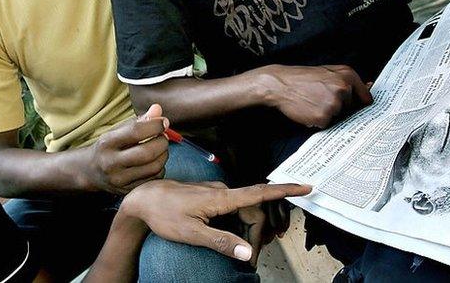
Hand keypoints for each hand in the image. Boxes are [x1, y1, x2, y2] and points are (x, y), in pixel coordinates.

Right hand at [84, 104, 169, 194]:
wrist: (90, 171)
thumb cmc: (109, 146)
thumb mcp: (118, 130)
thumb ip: (140, 120)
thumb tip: (158, 110)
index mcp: (107, 143)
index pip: (136, 131)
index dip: (155, 125)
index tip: (163, 122)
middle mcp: (111, 163)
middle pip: (147, 153)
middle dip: (162, 142)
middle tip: (163, 137)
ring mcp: (119, 180)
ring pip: (154, 167)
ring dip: (164, 155)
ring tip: (160, 148)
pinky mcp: (127, 191)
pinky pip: (154, 179)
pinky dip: (160, 168)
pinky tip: (155, 161)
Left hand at [118, 180, 311, 262]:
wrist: (143, 199)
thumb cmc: (164, 215)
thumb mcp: (191, 233)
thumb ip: (221, 242)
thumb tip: (248, 252)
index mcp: (221, 198)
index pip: (260, 193)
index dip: (285, 190)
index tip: (306, 187)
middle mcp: (222, 192)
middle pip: (254, 212)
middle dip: (258, 236)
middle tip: (249, 262)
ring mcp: (216, 194)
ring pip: (244, 213)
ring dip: (247, 233)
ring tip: (240, 255)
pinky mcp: (210, 198)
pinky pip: (233, 211)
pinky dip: (237, 227)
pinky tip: (230, 240)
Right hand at [258, 64, 372, 127]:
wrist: (281, 84)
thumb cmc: (304, 78)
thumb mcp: (328, 72)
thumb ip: (349, 80)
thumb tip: (371, 85)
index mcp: (348, 75)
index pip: (366, 97)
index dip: (361, 105)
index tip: (358, 109)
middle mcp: (344, 88)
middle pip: (351, 109)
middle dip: (339, 107)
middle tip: (320, 98)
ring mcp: (334, 103)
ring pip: (339, 116)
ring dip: (328, 114)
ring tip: (313, 102)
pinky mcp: (324, 117)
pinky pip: (327, 124)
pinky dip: (318, 120)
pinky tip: (309, 110)